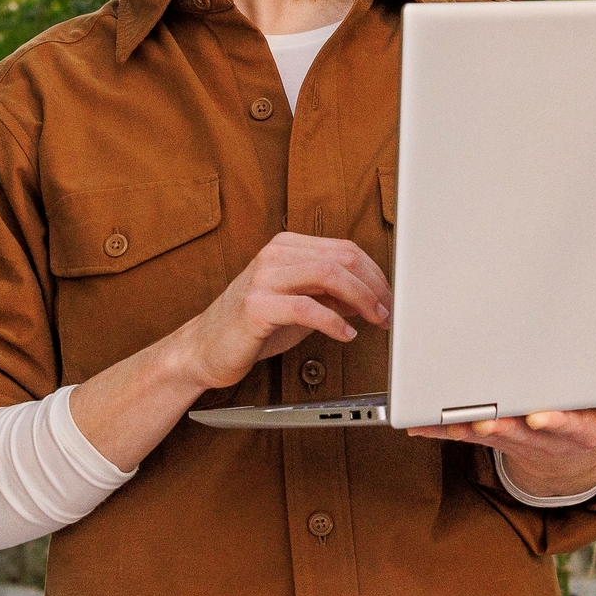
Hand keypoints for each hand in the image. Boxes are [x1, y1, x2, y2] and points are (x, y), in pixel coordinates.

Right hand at [156, 232, 392, 392]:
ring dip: (362, 300)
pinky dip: (334, 322)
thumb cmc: (253, 327)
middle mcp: (275, 255)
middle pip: (342, 259)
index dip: (375, 274)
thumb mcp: (301, 304)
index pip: (345, 249)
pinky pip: (306, 308)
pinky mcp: (256, 306)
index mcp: (287, 246)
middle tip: (388, 312)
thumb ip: (333, 295)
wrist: (205, 349)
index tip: (390, 297)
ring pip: (329, 275)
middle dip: (374, 286)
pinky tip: (346, 335)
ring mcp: (264, 278)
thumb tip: (373, 296)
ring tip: (375, 320)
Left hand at [408, 396, 595, 500]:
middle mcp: (544, 431)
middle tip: (481, 414)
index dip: (556, 422)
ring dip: (460, 423)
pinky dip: (434, 422)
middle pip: (521, 426)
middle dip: (500, 421)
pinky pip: (457, 427)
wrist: (567, 453)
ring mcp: (513, 432)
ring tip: (437, 411)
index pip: (570, 426)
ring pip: (484, 428)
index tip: (543, 415)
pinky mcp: (487, 429)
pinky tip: (410, 416)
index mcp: (582, 427)